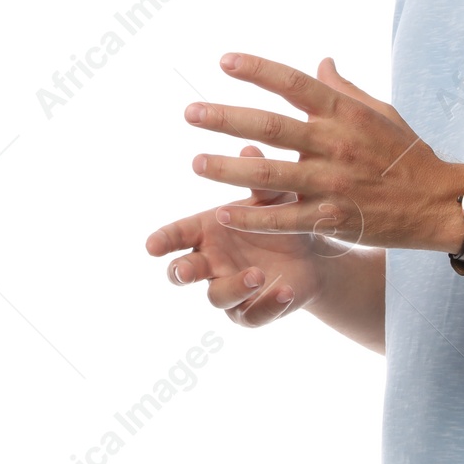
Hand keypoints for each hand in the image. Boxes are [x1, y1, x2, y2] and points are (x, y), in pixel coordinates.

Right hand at [146, 145, 325, 325]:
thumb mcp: (275, 200)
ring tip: (257, 274)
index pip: (177, 236)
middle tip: (185, 270)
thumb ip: (262, 182)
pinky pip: (253, 314)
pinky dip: (266, 305)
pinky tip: (283, 292)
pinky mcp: (250, 312)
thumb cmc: (279, 221)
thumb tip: (250, 149)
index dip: (162, 241)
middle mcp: (211, 262)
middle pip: (182, 271)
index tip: (151, 246)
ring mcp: (228, 289)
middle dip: (180, 271)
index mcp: (207, 232)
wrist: (311, 257)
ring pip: (217, 296)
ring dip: (234, 286)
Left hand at [183, 52, 462, 252]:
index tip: (223, 61)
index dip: (257, 70)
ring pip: (270, 174)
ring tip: (195, 163)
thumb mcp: (381, 112)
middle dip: (225, 119)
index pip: (293, 84)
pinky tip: (224, 213)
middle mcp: (334, 144)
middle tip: (190, 113)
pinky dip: (255, 216)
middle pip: (270, 126)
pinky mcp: (334, 218)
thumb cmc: (407, 154)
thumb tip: (321, 60)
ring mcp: (333, 182)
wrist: (440, 203)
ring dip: (228, 169)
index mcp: (343, 113)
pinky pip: (286, 218)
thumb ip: (344, 89)